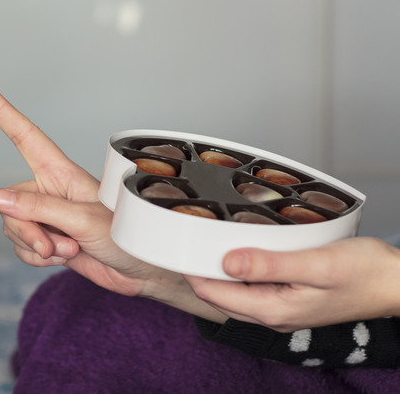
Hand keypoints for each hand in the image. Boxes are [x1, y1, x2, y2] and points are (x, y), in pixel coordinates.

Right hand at [0, 79, 226, 320]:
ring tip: (68, 250)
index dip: (1, 111)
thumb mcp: (83, 220)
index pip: (25, 136)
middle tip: (52, 245)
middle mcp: (50, 191)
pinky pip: (21, 247)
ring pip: (12, 227)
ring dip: (35, 246)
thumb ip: (39, 209)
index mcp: (61, 173)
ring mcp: (47, 216)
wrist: (140, 272)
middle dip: (25, 229)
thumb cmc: (126, 236)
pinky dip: (37, 259)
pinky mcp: (47, 239)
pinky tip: (62, 259)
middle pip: (9, 202)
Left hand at [185, 237, 399, 331]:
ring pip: (234, 292)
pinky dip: (238, 271)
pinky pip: (252, 288)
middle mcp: (273, 315)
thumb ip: (270, 265)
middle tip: (184, 239)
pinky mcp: (289, 299)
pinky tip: (238, 252)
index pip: (215, 294)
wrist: (398, 282)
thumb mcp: (317, 264)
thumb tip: (226, 263)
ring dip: (217, 271)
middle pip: (219, 295)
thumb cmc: (366, 272)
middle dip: (199, 271)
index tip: (176, 246)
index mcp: (274, 309)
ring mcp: (281, 309)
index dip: (192, 270)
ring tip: (203, 242)